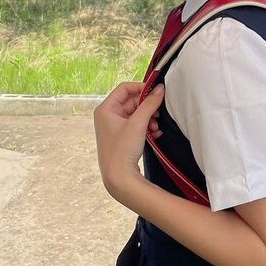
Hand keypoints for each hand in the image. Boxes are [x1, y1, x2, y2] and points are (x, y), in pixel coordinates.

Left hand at [93, 81, 164, 197]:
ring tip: (156, 127)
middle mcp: (107, 116)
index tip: (156, 92)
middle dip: (147, 108)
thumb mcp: (138, 123)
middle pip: (132, 102)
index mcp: (105, 109)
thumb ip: (150, 103)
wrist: (119, 177)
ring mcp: (114, 127)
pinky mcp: (121, 137)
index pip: (124, 88)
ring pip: (136, 114)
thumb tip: (160, 88)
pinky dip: (146, 127)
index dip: (141, 87)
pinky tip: (155, 134)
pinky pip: (136, 125)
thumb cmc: (122, 149)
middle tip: (159, 114)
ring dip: (149, 118)